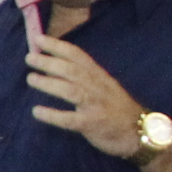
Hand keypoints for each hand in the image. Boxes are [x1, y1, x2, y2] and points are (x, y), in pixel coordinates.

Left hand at [25, 34, 145, 156]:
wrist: (141, 132)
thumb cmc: (116, 108)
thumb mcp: (104, 86)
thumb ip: (84, 76)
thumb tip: (55, 64)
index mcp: (99, 76)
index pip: (78, 56)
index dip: (58, 46)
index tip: (38, 39)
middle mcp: (98, 87)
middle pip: (72, 71)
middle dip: (50, 62)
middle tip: (29, 57)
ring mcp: (96, 105)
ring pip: (71, 91)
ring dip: (49, 84)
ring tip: (31, 79)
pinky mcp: (93, 124)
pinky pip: (70, 119)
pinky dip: (53, 115)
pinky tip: (37, 111)